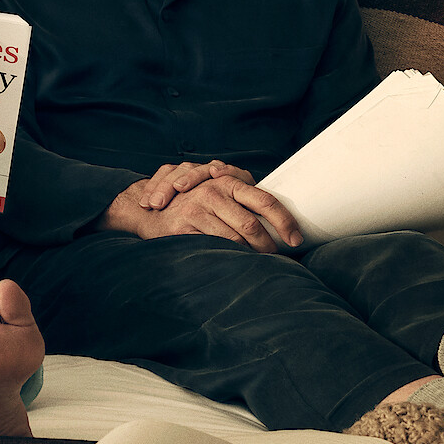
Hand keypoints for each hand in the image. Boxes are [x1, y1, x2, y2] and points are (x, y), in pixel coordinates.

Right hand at [99, 169, 300, 251]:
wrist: (148, 206)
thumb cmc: (191, 202)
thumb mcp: (217, 191)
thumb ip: (242, 198)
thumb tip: (279, 218)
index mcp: (227, 182)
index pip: (265, 200)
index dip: (284, 221)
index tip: (296, 239)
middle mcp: (213, 192)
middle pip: (251, 225)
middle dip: (268, 245)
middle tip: (275, 256)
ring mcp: (196, 209)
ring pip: (234, 240)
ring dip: (249, 254)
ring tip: (256, 261)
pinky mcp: (183, 228)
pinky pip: (213, 247)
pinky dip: (227, 257)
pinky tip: (233, 261)